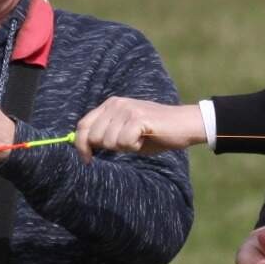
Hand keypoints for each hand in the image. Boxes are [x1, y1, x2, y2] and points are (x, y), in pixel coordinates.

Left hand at [73, 97, 205, 160]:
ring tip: (139, 139)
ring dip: (124, 147)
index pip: (82, 126)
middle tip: (128, 143)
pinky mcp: (138, 118)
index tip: (87, 160)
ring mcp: (126, 109)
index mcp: (110, 105)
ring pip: (108, 141)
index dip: (80, 145)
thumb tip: (84, 147)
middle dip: (107, 148)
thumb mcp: (125, 132)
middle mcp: (115, 104)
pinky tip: (144, 139)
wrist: (184, 125)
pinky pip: (124, 142)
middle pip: (93, 136)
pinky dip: (134, 146)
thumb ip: (106, 135)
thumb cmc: (154, 133)